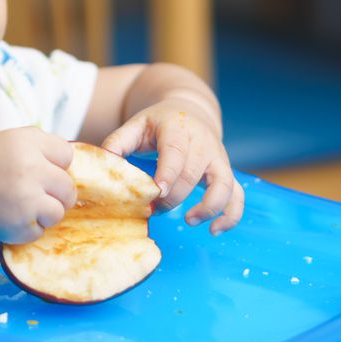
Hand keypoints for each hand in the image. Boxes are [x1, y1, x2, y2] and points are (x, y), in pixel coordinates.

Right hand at [0, 127, 76, 242]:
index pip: (67, 156)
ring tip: (21, 204)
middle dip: (55, 192)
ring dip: (44, 212)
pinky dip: (27, 228)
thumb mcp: (12, 139)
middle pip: (68, 188)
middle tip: (33, 192)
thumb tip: (72, 167)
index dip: (54, 163)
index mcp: (30, 143)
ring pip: (58, 212)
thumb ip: (43, 147)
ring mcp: (26, 200)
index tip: (37, 167)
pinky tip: (10, 216)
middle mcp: (31, 169)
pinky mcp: (18, 226)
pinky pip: (40, 231)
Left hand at [102, 98, 243, 234]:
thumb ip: (118, 142)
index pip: (176, 152)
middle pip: (193, 173)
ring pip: (225, 184)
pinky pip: (237, 195)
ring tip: (189, 220)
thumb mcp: (136, 125)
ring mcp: (218, 158)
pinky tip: (215, 230)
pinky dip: (231, 215)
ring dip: (209, 207)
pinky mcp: (226, 172)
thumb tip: (103, 164)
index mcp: (177, 128)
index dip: (168, 174)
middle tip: (153, 209)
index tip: (156, 193)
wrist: (189, 111)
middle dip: (174, 197)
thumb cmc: (158, 123)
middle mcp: (202, 142)